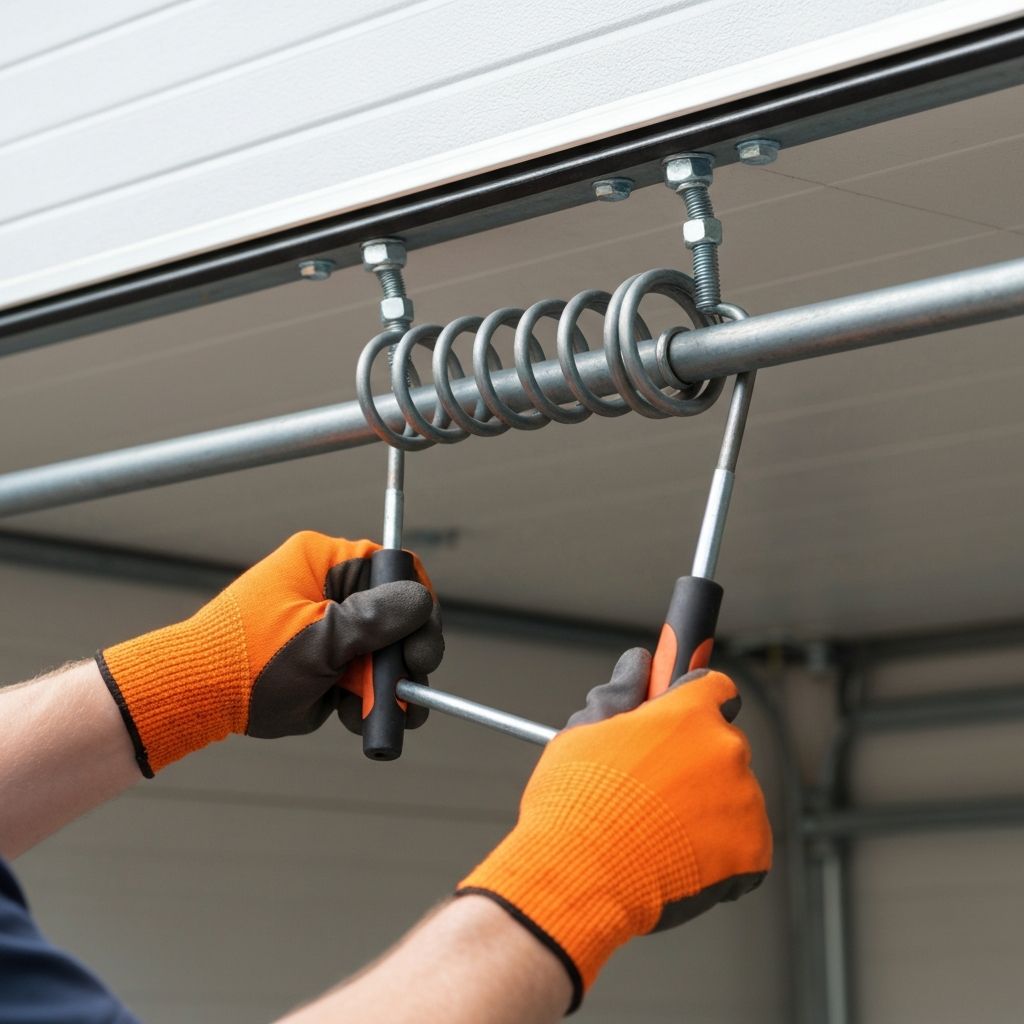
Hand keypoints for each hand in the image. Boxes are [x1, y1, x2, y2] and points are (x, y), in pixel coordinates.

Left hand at [97, 532, 442, 775]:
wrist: (200, 700)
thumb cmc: (249, 658)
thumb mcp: (321, 638)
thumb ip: (376, 621)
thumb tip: (423, 601)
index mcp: (325, 562)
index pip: (393, 570)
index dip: (417, 606)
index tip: (423, 644)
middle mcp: (330, 589)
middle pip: (395, 616)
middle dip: (404, 656)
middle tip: (411, 683)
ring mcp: (328, 627)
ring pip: (383, 653)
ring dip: (386, 685)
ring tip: (381, 711)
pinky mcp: (324, 661)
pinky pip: (363, 677)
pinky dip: (365, 701)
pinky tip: (354, 717)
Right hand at [456, 648, 771, 1011]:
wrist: (583, 875)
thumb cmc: (577, 803)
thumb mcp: (584, 730)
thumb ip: (620, 692)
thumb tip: (638, 665)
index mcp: (688, 714)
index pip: (714, 688)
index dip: (694, 703)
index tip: (679, 718)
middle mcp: (725, 750)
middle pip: (722, 746)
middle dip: (694, 763)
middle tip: (652, 792)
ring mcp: (745, 801)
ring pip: (733, 797)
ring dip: (707, 809)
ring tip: (656, 832)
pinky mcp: (754, 851)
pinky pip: (745, 845)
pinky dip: (721, 854)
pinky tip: (679, 858)